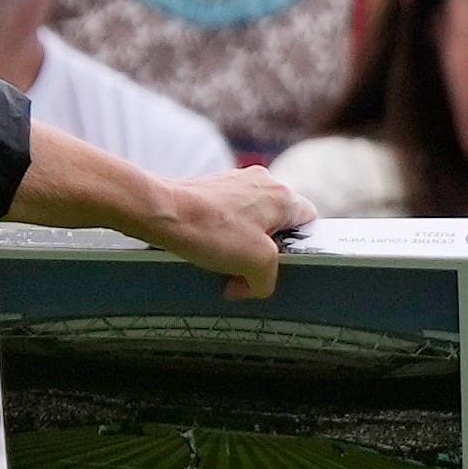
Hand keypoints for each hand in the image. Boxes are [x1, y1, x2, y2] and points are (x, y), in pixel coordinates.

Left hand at [146, 168, 314, 298]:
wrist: (160, 211)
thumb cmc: (211, 230)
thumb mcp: (257, 265)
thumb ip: (268, 280)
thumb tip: (254, 287)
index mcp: (282, 195)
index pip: (307, 222)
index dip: (298, 247)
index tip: (281, 265)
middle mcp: (260, 181)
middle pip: (275, 223)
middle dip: (264, 250)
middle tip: (249, 269)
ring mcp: (233, 182)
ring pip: (248, 220)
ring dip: (238, 244)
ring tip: (223, 262)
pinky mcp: (208, 188)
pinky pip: (223, 216)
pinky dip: (218, 234)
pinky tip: (204, 249)